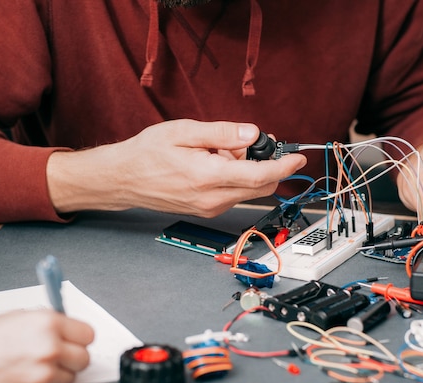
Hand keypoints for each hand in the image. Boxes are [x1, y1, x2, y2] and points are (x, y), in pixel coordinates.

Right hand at [0, 310, 93, 382]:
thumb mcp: (17, 317)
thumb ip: (47, 322)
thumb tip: (66, 327)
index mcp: (47, 323)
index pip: (88, 334)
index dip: (79, 337)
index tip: (74, 339)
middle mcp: (49, 348)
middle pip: (85, 358)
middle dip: (73, 356)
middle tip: (58, 355)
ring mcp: (44, 375)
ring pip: (71, 377)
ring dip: (58, 373)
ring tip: (35, 366)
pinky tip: (23, 377)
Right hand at [47, 119, 306, 216]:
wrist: (124, 179)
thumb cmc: (147, 154)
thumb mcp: (184, 131)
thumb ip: (221, 133)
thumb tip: (251, 134)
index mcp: (208, 177)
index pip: (259, 176)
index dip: (283, 166)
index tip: (298, 157)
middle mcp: (212, 199)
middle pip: (259, 186)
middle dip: (263, 163)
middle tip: (241, 141)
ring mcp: (209, 208)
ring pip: (247, 190)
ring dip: (246, 170)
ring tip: (216, 150)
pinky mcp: (206, 210)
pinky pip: (233, 194)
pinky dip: (234, 178)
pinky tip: (212, 163)